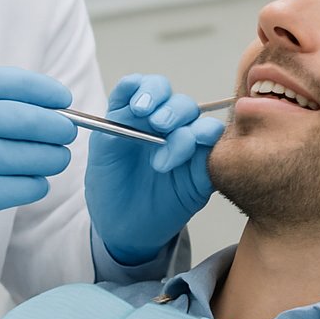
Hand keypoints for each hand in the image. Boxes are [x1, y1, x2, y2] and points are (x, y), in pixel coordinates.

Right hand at [0, 67, 77, 282]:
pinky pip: (21, 186)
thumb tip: (55, 109)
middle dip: (56, 126)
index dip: (42, 89)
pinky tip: (34, 184)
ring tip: (56, 160)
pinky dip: (36, 185)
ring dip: (51, 159)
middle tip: (68, 134)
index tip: (64, 99)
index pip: (6, 82)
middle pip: (23, 118)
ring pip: (27, 155)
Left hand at [86, 73, 224, 265]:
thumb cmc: (110, 190)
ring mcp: (187, 148)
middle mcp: (165, 128)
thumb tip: (132, 104)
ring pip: (200, 123)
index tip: (138, 105)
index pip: (150, 88)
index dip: (147, 88)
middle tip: (157, 125)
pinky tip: (195, 152)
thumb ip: (115, 126)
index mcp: (139, 117)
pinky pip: (217, 150)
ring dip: (185, 133)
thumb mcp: (102, 156)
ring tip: (162, 162)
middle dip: (169, 108)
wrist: (121, 231)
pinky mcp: (203, 170)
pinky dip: (211, 144)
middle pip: (179, 102)